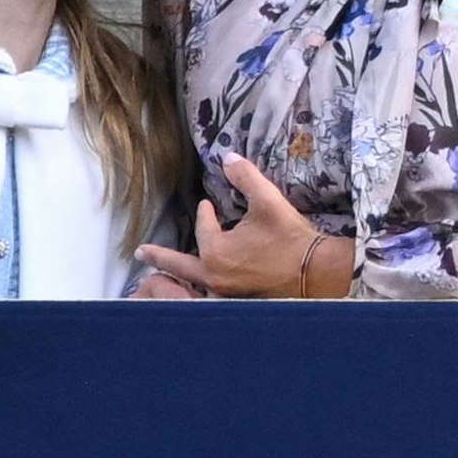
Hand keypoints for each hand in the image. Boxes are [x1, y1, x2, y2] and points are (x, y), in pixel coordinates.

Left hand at [136, 152, 341, 297]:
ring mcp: (227, 293)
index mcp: (217, 253)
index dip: (205, 214)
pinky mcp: (240, 300)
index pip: (204, 227)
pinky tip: (200, 284)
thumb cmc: (289, 237)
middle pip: (180, 266)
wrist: (317, 273)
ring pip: (195, 282)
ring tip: (164, 272)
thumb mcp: (267, 200)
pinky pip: (212, 292)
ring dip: (179, 274)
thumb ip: (246, 177)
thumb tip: (228, 157)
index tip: (207, 204)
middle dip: (160, 257)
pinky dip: (200, 285)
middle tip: (140, 252)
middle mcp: (216, 277)